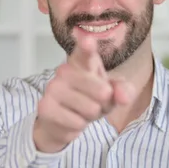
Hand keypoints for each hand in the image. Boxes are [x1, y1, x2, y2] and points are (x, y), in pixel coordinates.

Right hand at [33, 36, 134, 152]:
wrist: (62, 121)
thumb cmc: (90, 99)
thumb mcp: (112, 94)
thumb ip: (123, 91)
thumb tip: (123, 97)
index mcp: (83, 61)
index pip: (86, 52)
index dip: (87, 47)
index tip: (88, 41)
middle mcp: (65, 70)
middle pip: (103, 91)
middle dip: (105, 104)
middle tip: (95, 102)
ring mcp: (53, 88)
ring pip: (91, 109)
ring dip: (91, 116)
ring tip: (81, 111)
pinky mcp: (45, 107)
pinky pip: (78, 123)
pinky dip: (79, 126)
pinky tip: (70, 119)